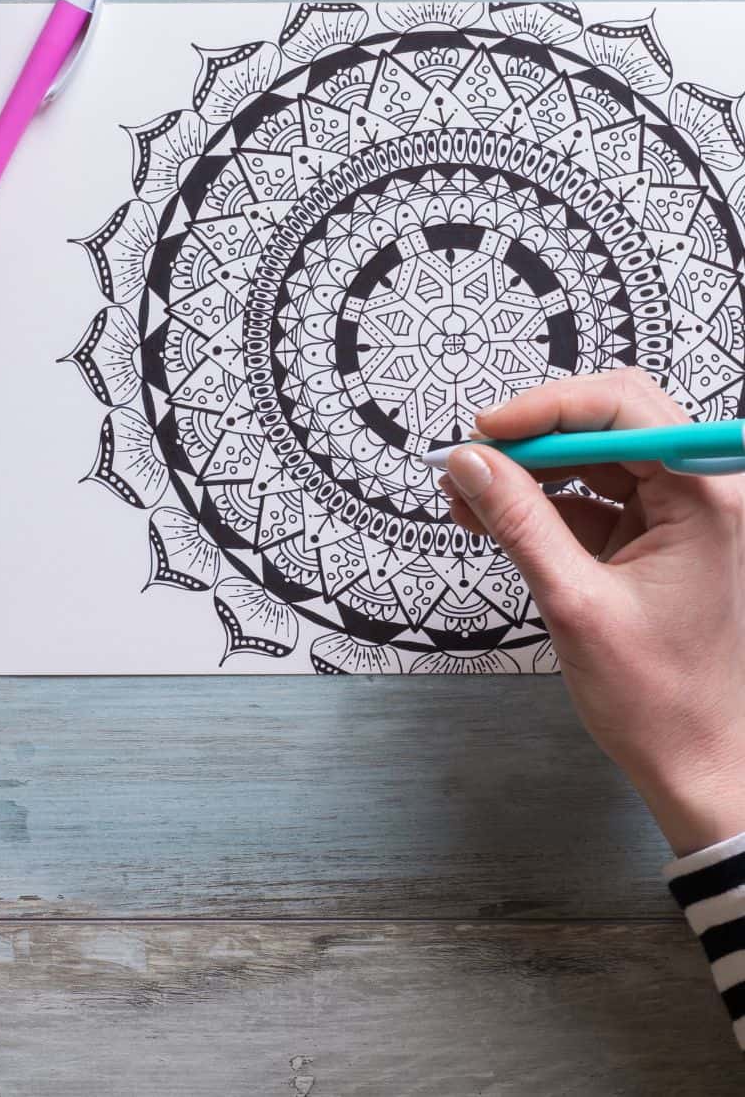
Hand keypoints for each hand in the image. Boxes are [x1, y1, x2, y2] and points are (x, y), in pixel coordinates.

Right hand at [442, 368, 744, 856]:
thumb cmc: (658, 700)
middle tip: (472, 459)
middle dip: (534, 434)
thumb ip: (520, 523)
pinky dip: (541, 500)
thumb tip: (470, 463)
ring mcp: (677, 515)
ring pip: (594, 455)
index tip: (486, 430)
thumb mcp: (575, 603)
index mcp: (703, 500)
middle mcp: (699, 494)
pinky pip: (591, 494)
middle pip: (608, 420)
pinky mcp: (652, 538)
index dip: (546, 407)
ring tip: (467, 492)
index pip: (622, 407)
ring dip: (529, 468)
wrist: (695, 764)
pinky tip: (493, 515)